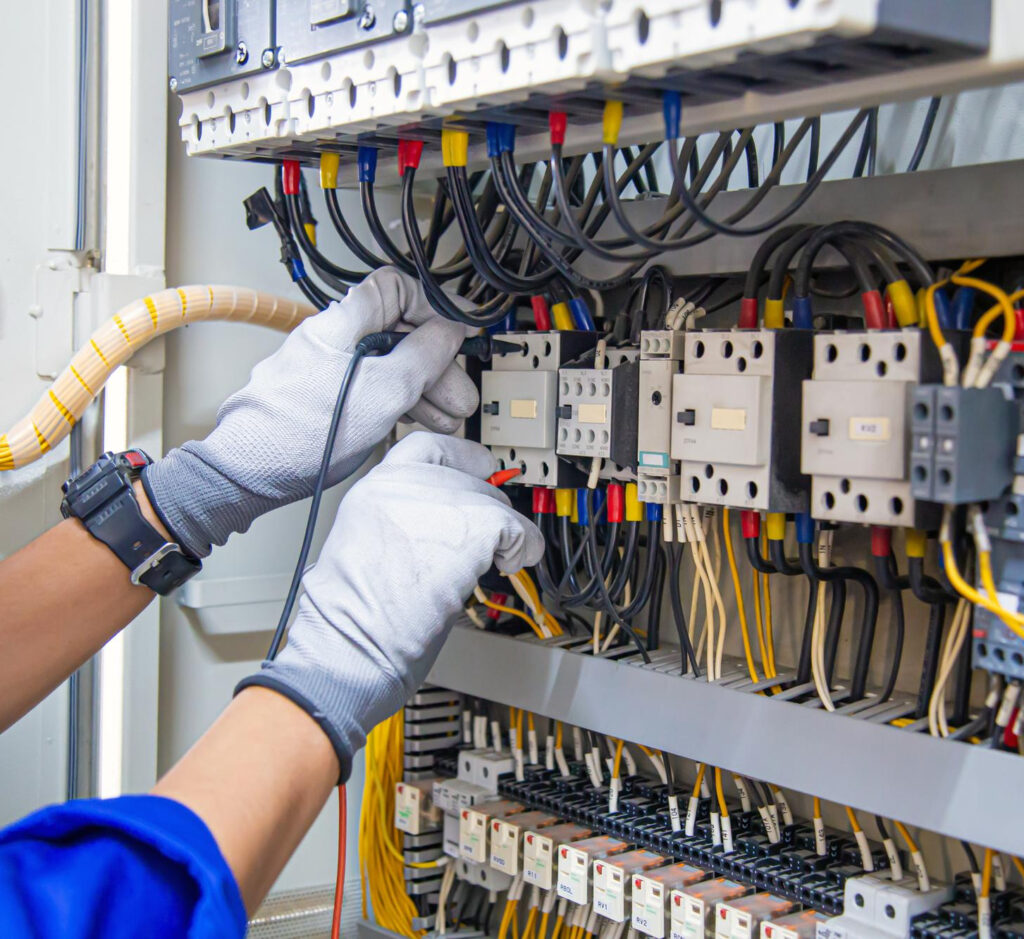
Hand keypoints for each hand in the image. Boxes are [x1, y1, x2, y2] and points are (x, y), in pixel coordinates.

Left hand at [142, 268, 477, 557]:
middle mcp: (334, 340)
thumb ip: (423, 355)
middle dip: (436, 364)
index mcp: (343, 324)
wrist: (249, 473)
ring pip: (388, 367)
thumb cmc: (300, 433)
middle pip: (398, 335)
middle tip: (459, 392)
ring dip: (424, 390)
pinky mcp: (323, 398)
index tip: (458, 330)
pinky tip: (418, 423)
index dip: (433, 306)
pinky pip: (371, 390)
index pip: (397, 288)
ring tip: (448, 417)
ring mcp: (328, 370)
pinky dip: (398, 404)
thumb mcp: (383, 392)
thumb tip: (450, 330)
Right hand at [236, 432, 543, 776]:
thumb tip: (437, 525)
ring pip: (495, 503)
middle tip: (485, 542)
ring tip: (493, 562)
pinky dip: (523, 548)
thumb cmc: (351, 616)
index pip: (426, 447)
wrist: (353, 642)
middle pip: (467, 477)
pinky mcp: (472, 526)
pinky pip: (519, 529)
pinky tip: (510, 565)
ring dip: (502, 534)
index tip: (479, 467)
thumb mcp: (364, 544)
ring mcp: (440, 501)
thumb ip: (402, 519)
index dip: (460, 458)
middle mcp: (405, 484)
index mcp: (374, 487)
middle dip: (482, 509)